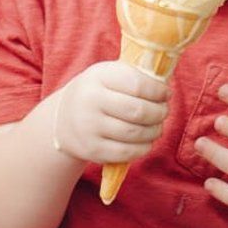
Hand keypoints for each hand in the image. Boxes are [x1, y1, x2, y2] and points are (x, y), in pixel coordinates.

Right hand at [52, 60, 168, 164]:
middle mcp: (90, 101)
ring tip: (155, 126)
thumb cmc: (96, 94)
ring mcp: (89, 127)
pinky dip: (144, 147)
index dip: (158, 91)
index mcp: (97, 77)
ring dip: (155, 130)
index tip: (165, 94)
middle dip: (160, 112)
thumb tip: (165, 86)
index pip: (138, 84)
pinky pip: (129, 152)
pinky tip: (144, 140)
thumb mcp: (107, 76)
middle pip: (139, 111)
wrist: (62, 120)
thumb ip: (134, 76)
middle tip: (163, 112)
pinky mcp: (92, 149)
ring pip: (136, 133)